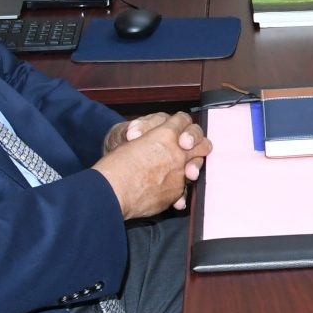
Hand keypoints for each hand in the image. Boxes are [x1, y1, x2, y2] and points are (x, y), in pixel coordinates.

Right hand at [93, 112, 212, 217]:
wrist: (112, 191)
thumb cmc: (116, 165)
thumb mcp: (133, 141)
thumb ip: (151, 138)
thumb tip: (152, 139)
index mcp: (165, 134)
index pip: (183, 120)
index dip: (181, 124)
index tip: (178, 129)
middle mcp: (177, 152)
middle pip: (200, 141)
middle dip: (197, 143)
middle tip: (188, 147)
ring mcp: (180, 173)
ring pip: (196, 164)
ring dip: (191, 166)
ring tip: (186, 171)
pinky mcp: (176, 191)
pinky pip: (184, 187)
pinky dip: (178, 188)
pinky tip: (171, 191)